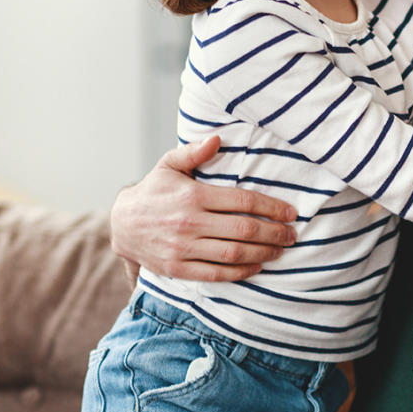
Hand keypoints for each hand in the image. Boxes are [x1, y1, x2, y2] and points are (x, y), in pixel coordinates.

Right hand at [110, 136, 297, 281]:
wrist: (120, 224)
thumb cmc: (152, 191)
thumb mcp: (169, 165)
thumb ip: (194, 151)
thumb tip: (217, 138)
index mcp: (193, 195)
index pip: (243, 201)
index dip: (272, 207)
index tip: (290, 212)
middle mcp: (190, 223)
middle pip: (244, 229)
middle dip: (274, 233)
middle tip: (292, 235)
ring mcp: (183, 248)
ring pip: (234, 253)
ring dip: (263, 253)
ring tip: (280, 250)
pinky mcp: (177, 268)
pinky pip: (216, 274)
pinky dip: (240, 272)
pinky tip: (256, 267)